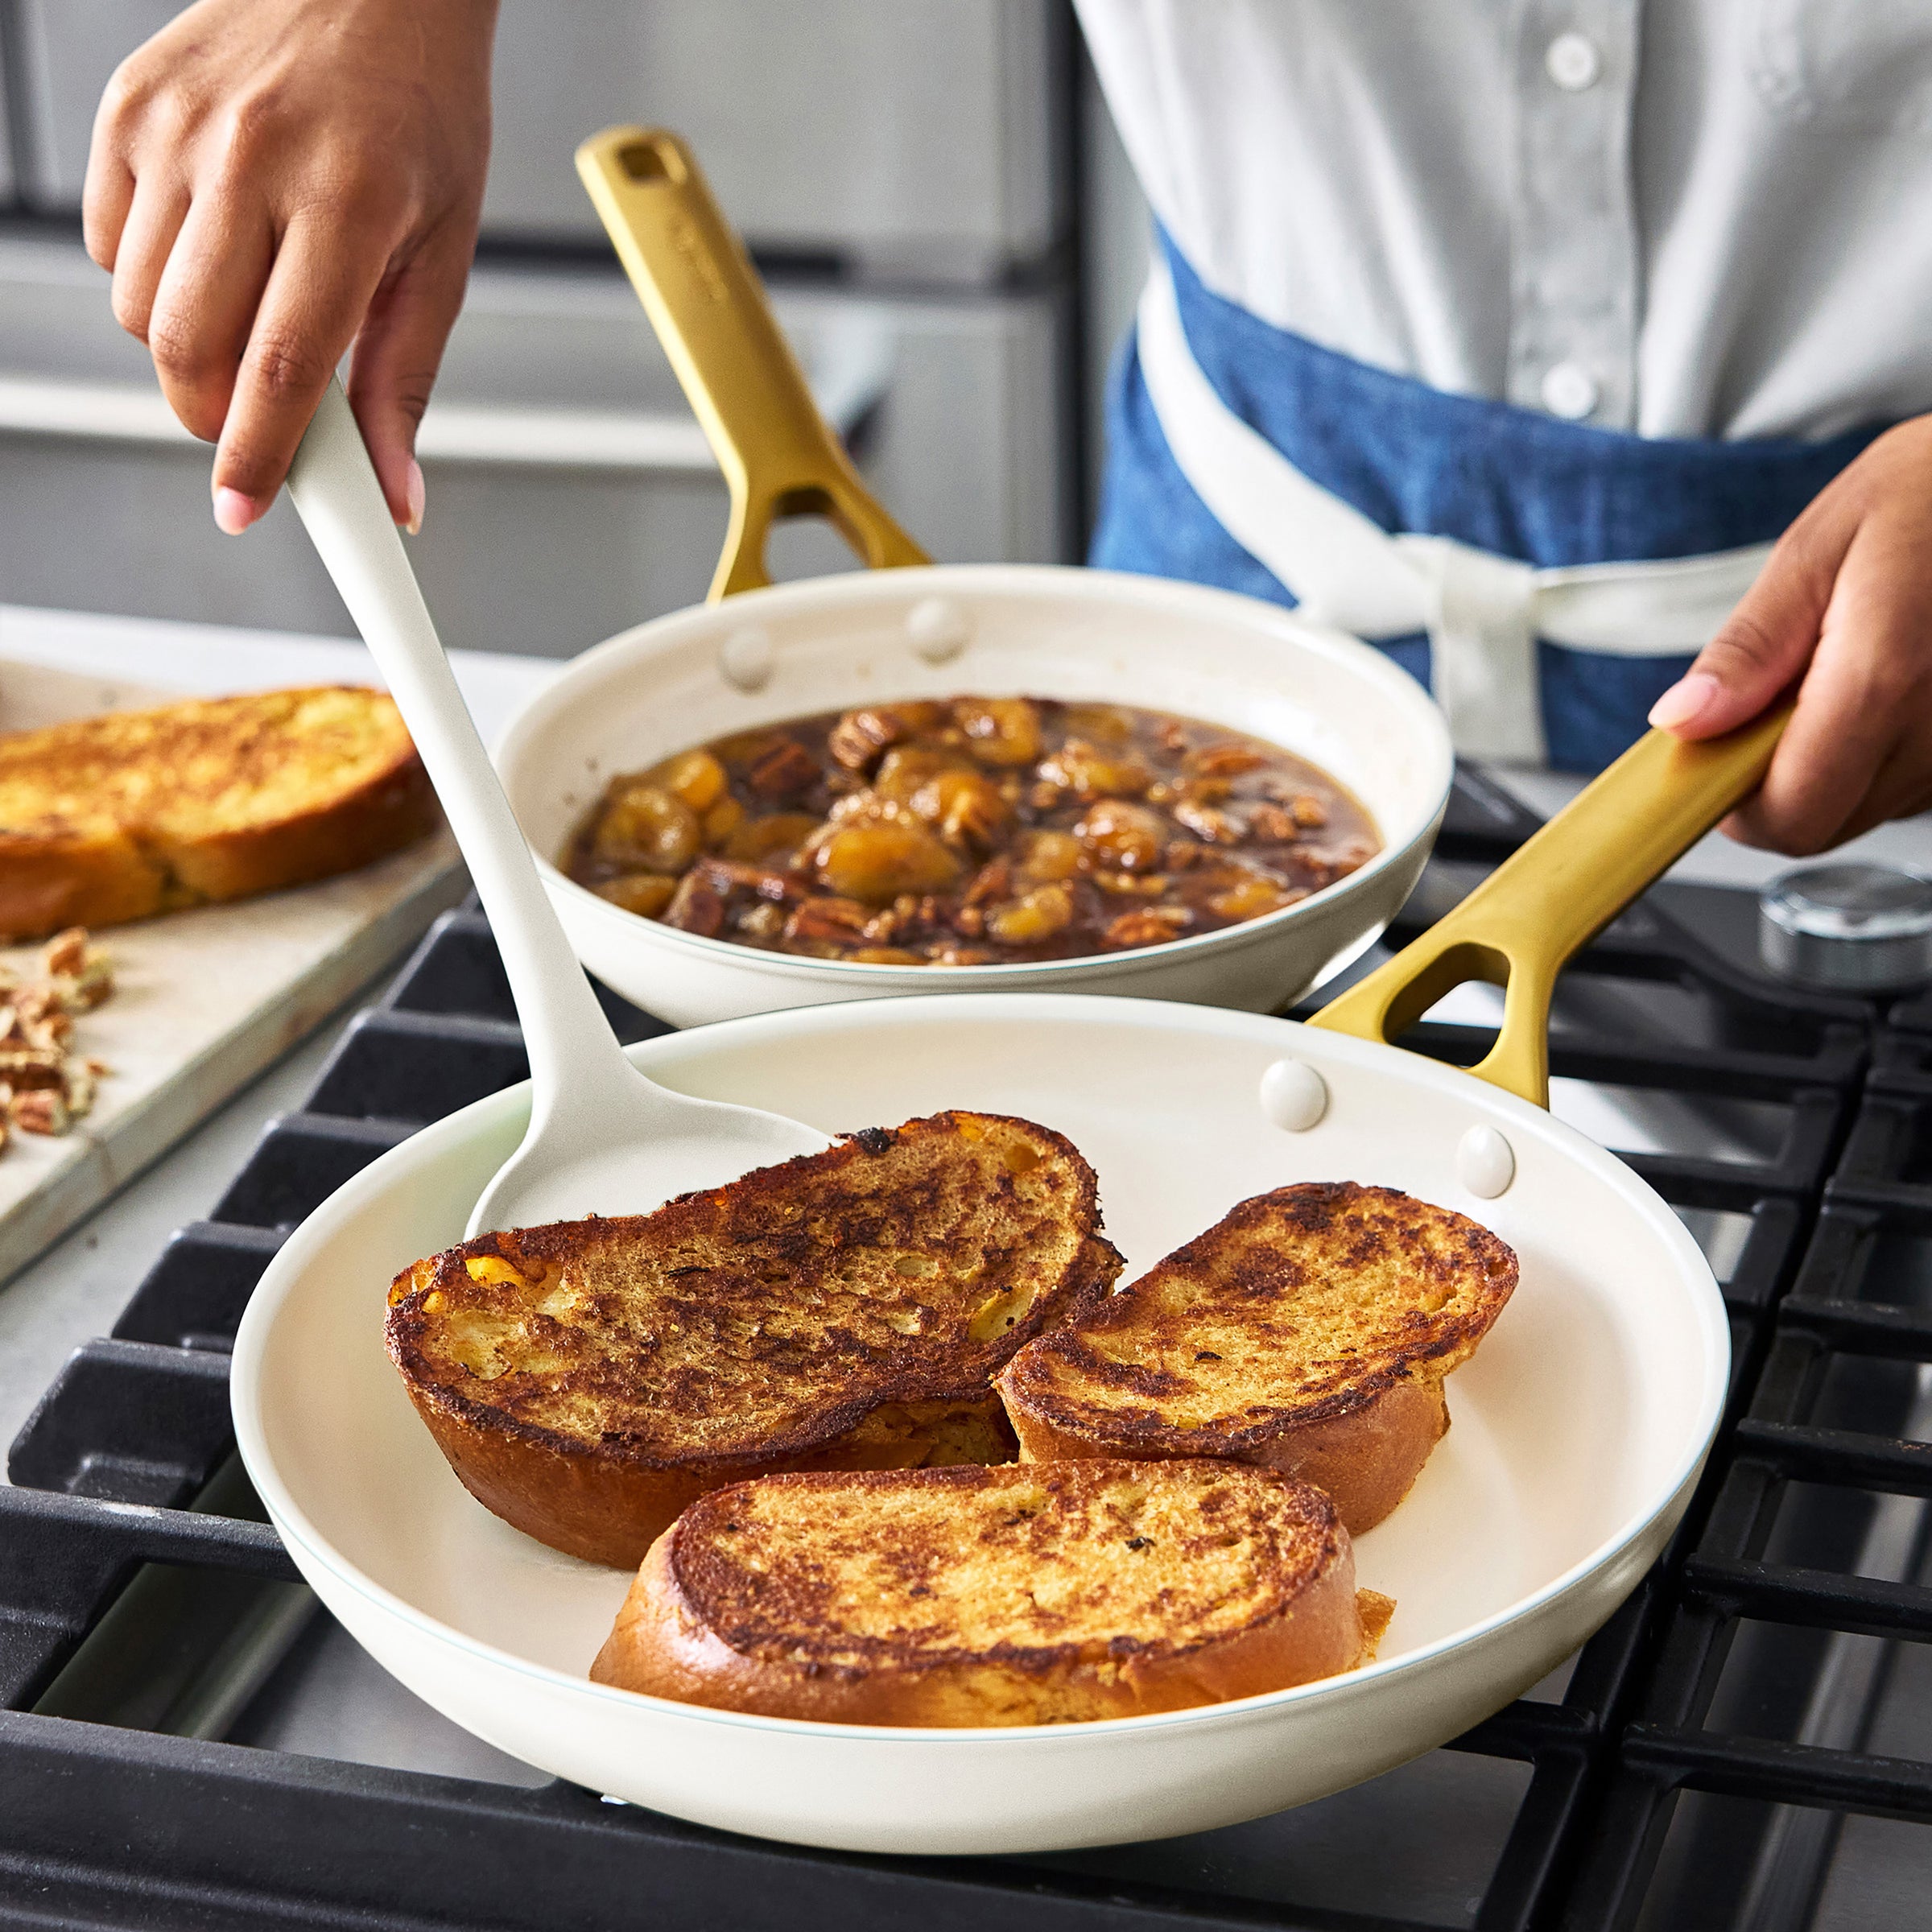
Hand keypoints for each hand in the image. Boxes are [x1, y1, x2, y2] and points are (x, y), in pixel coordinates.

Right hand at [84, 0, 497, 534]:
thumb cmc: (418, 116)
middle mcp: (251, 161)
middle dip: (212, 415)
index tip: (243, 509)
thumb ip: (406, 381)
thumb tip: (396, 493)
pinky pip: (111, 246)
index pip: (281, 365)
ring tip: (252, 301)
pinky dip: (154, 275)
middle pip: (188, 349)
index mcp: (346, 203)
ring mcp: (178, 130)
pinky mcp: (129, 109)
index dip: (255, 454)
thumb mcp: (443, 254)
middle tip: (253, 418)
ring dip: (187, 345)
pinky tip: (214, 241)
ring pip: (141, 309)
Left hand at [1648, 415, 1931, 853]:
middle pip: (1823, 824)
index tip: (1710, 760)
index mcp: (1883, 680)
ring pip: (1863, 809)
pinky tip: (1881, 682)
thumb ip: (1749, 647)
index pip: (1791, 815)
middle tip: (1768, 700)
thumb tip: (1684, 720)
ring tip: (1834, 673)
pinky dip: (1872, 751)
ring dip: (1826, 764)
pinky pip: (1905, 784)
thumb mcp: (1816, 550)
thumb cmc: (1926, 494)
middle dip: (1774, 781)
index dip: (1734, 805)